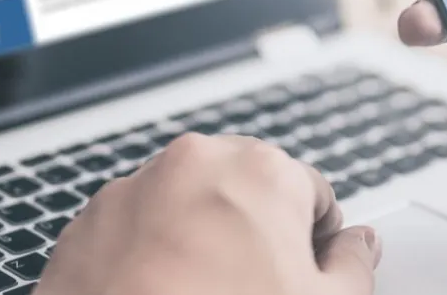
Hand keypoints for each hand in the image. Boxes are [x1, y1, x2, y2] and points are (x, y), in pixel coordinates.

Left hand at [36, 134, 381, 294]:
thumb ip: (354, 266)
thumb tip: (360, 247)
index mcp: (261, 170)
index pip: (313, 194)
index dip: (315, 243)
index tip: (305, 274)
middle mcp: (192, 164)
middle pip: (244, 194)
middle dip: (253, 236)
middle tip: (253, 291)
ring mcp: (132, 190)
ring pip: (185, 210)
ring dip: (198, 244)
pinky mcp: (85, 224)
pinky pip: (134, 231)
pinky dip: (147, 259)